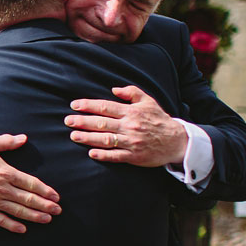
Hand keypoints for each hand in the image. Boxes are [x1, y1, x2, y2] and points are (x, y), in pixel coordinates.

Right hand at [0, 135, 60, 233]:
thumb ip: (7, 142)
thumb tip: (24, 138)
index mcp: (5, 172)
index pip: (31, 183)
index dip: (45, 191)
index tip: (56, 196)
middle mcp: (1, 188)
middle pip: (27, 199)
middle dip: (45, 205)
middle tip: (58, 210)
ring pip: (17, 211)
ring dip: (34, 216)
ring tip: (47, 219)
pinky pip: (0, 220)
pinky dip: (12, 225)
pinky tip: (22, 229)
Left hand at [66, 85, 188, 166]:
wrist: (177, 141)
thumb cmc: (159, 120)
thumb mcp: (148, 101)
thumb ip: (131, 92)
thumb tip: (113, 88)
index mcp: (132, 112)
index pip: (106, 107)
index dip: (89, 105)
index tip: (74, 105)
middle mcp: (130, 126)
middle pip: (102, 123)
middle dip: (83, 121)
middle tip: (68, 121)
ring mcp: (132, 142)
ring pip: (106, 139)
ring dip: (88, 138)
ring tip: (74, 136)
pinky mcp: (134, 156)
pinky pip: (116, 156)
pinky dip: (104, 155)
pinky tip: (91, 153)